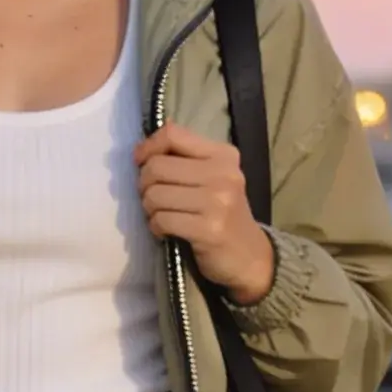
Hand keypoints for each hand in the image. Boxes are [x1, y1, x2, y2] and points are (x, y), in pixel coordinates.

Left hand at [132, 123, 274, 302]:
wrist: (250, 257)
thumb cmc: (223, 215)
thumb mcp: (213, 178)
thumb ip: (184, 159)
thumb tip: (143, 148)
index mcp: (223, 155)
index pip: (172, 135)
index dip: (148, 148)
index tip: (141, 163)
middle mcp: (223, 174)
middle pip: (156, 166)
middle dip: (144, 185)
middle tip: (153, 198)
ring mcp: (217, 202)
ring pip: (155, 195)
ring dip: (149, 208)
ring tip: (162, 215)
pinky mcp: (208, 229)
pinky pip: (161, 220)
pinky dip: (156, 227)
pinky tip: (166, 231)